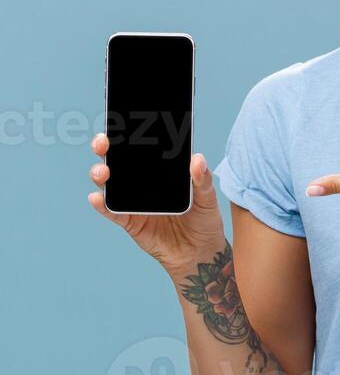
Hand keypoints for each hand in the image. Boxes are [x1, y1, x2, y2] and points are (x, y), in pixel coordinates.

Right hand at [87, 132, 225, 277]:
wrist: (199, 253)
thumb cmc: (204, 221)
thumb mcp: (208, 199)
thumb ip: (202, 180)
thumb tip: (197, 159)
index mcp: (161, 172)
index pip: (141, 149)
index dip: (128, 134)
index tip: (121, 121)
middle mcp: (142, 183)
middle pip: (119, 161)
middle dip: (106, 148)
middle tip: (103, 142)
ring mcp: (133, 201)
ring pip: (110, 183)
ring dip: (101, 174)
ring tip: (103, 171)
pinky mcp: (129, 221)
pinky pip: (111, 211)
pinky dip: (102, 205)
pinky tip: (96, 197)